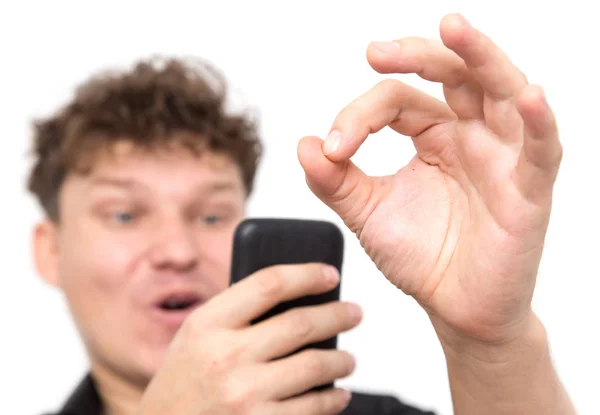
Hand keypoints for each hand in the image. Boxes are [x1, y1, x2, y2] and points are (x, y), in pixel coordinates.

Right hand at [137, 263, 360, 414]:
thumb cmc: (184, 382)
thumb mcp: (195, 337)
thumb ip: (236, 314)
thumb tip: (298, 296)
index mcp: (207, 324)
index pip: (268, 284)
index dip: (306, 274)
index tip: (329, 274)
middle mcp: (225, 356)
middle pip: (300, 324)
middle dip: (337, 315)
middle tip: (354, 313)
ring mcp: (244, 395)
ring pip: (314, 366)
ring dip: (341, 360)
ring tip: (348, 359)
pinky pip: (312, 408)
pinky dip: (332, 399)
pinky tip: (337, 394)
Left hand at [298, 14, 560, 349]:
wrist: (454, 308)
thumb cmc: (420, 257)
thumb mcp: (368, 213)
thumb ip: (335, 181)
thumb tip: (304, 144)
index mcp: (433, 137)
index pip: (396, 101)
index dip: (358, 117)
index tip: (332, 148)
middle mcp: (470, 137)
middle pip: (454, 76)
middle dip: (418, 56)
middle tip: (376, 51)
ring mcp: (503, 159)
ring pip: (501, 92)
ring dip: (481, 58)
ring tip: (454, 28)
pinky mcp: (529, 192)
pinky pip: (543, 149)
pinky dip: (538, 122)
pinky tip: (527, 95)